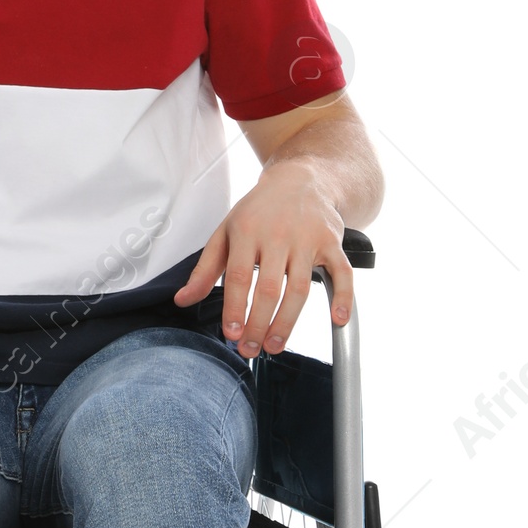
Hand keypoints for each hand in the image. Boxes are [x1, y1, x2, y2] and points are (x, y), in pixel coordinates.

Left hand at [172, 161, 352, 354]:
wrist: (300, 178)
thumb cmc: (259, 210)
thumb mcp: (225, 232)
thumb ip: (205, 269)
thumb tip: (183, 300)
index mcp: (247, 231)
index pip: (239, 276)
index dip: (235, 308)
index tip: (232, 333)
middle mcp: (278, 234)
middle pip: (269, 288)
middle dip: (258, 323)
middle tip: (251, 349)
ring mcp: (307, 238)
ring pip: (300, 288)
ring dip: (287, 322)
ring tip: (274, 345)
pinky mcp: (332, 241)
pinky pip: (342, 272)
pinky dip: (344, 297)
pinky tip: (338, 320)